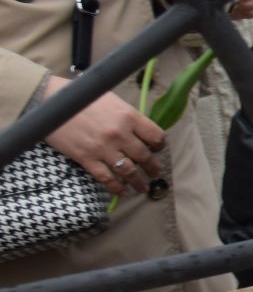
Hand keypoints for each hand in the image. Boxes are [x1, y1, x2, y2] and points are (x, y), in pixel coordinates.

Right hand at [41, 77, 166, 196]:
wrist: (54, 104)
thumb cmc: (85, 99)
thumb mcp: (114, 102)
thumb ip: (129, 118)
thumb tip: (141, 132)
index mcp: (130, 117)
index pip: (155, 136)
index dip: (159, 145)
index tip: (158, 149)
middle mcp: (120, 134)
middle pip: (144, 156)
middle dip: (152, 167)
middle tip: (155, 172)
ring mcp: (104, 148)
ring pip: (128, 171)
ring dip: (138, 181)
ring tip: (142, 187)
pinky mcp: (87, 158)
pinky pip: (106, 178)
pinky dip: (116, 188)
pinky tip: (122, 192)